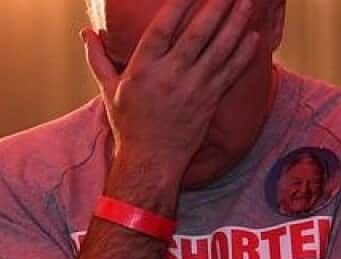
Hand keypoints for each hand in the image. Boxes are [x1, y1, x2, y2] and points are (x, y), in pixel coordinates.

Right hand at [83, 0, 260, 179]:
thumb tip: (85, 32)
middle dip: (216, 7)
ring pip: (220, 49)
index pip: (163, 28)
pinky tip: (254, 36)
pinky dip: (243, 54)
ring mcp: (193, 88)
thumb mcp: (108, 89)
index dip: (179, 5)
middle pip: (198, 34)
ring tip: (247, 2)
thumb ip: (98, 58)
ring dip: (236, 23)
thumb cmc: (128, 124)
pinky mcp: (209, 100)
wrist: (150, 160)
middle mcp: (170, 75)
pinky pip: (230, 72)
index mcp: (143, 68)